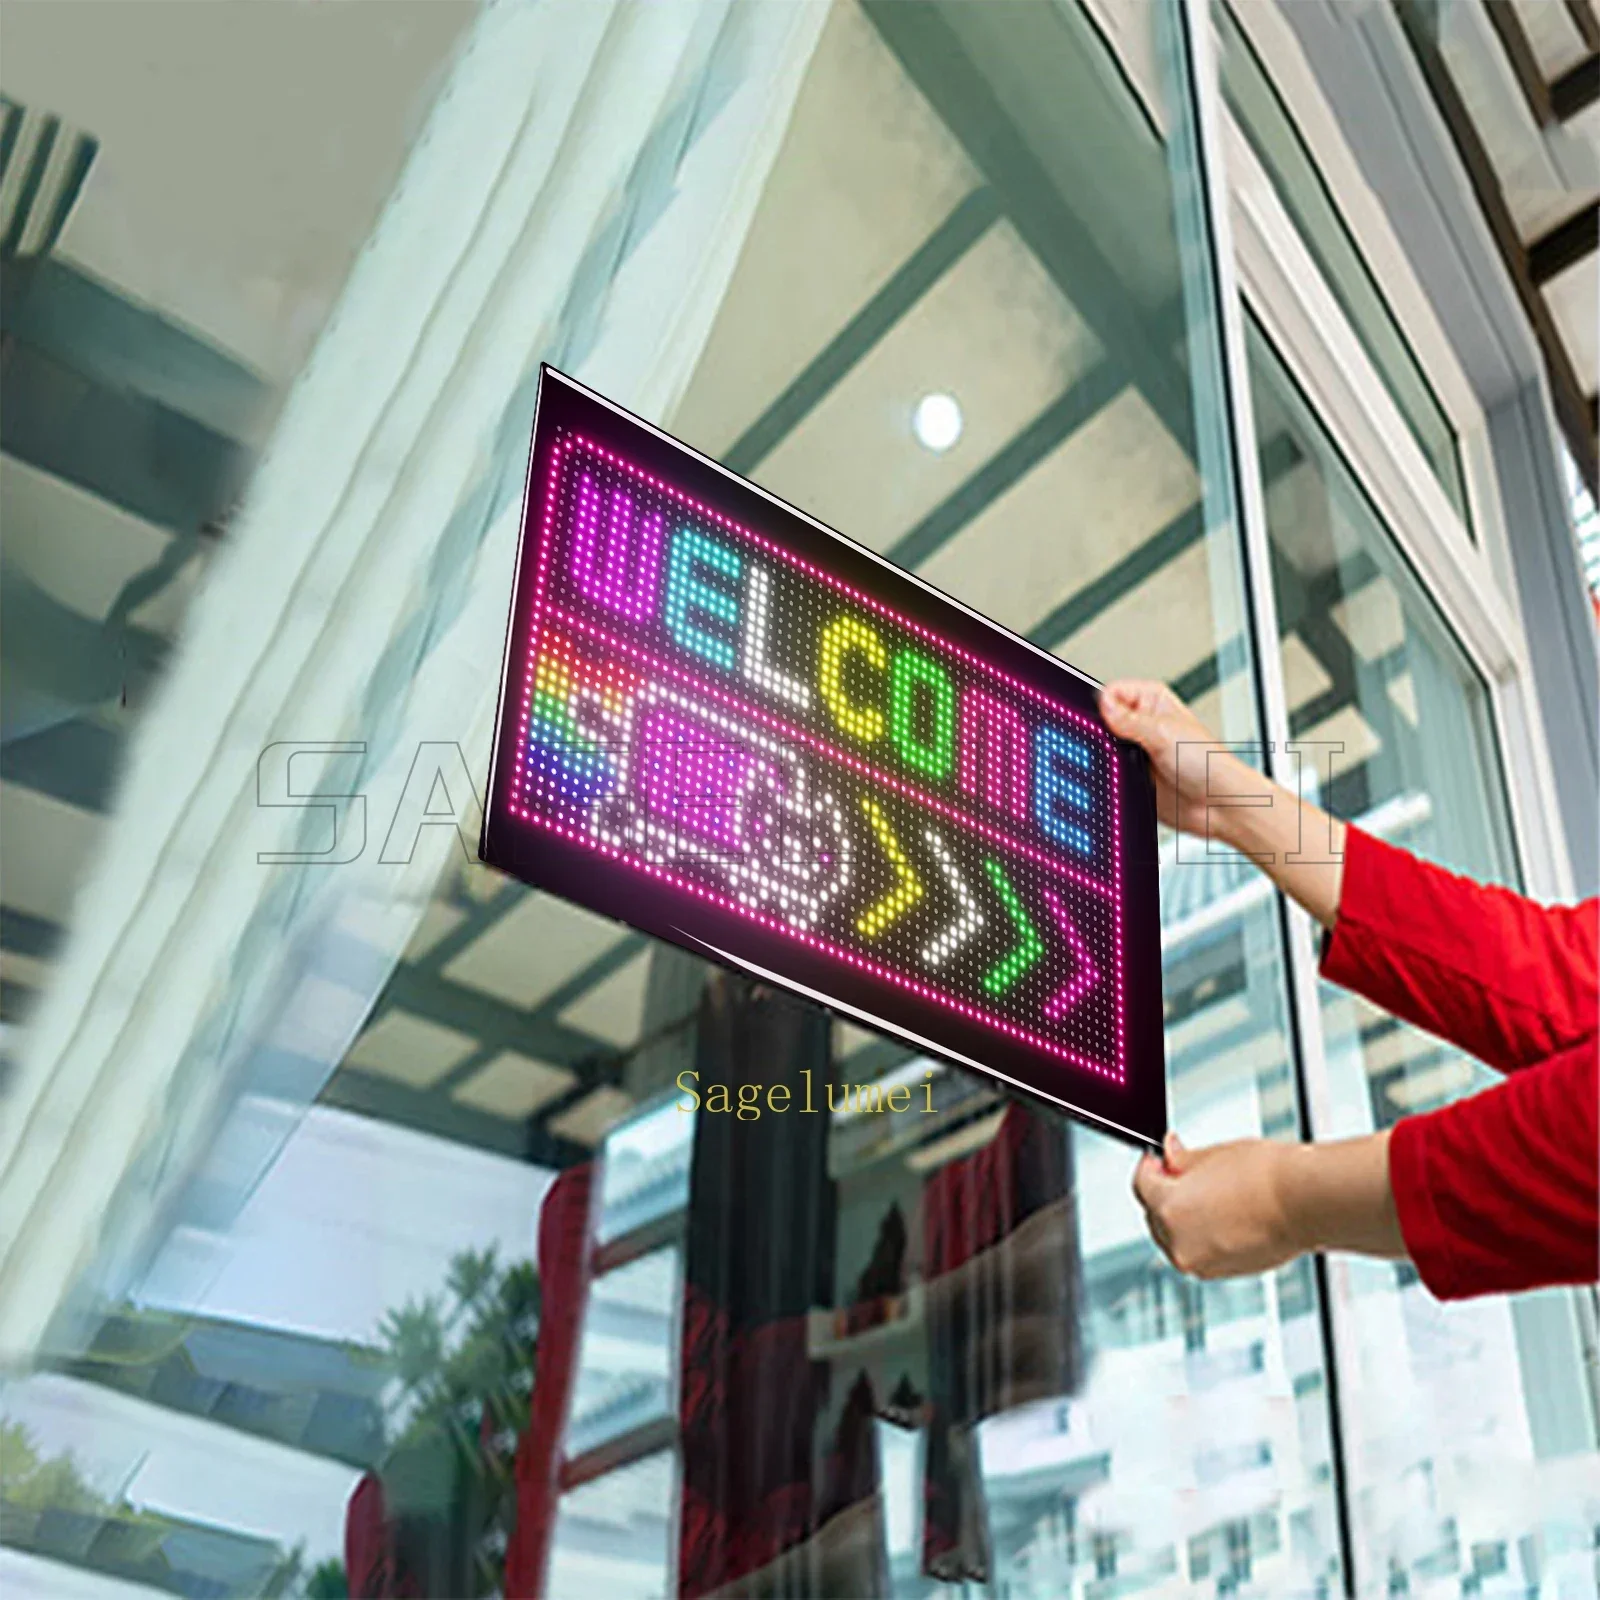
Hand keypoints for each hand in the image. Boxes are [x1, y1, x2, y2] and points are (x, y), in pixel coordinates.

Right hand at [1098, 679, 1257, 838]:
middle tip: (1119, 745)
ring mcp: (1137, 748)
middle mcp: (1144, 721)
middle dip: (1103, 733)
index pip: (1112, 692)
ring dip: (1107, 755)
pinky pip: (1108, 769)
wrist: (1216, 805)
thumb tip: (1103, 704)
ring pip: (1104, 746)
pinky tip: (1122, 776)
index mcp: (1153, 700)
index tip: (1108, 722)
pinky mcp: (1132, 772)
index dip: (1105, 706)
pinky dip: (1108, 773)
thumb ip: (1129, 719)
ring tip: (1127, 763)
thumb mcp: (1164, 733)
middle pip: (1103, 719)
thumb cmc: (1208, 764)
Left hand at [1133, 1132, 1299, 1278]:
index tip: (1158, 1157)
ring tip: (1207, 1193)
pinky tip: (1221, 1214)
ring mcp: (1200, 1262)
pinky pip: (1197, 1250)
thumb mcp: (1211, 1155)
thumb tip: (1167, 1156)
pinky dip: (1200, 1234)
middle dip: (1163, 1192)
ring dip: (1180, 1216)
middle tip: (1180, 1171)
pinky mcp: (1222, 1272)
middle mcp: (1178, 1243)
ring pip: (1174, 1236)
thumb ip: (1180, 1160)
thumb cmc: (1266, 1176)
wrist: (1308, 1203)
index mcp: (1169, 1210)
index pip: (1141, 1185)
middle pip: (1154, 1214)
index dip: (1149, 1166)